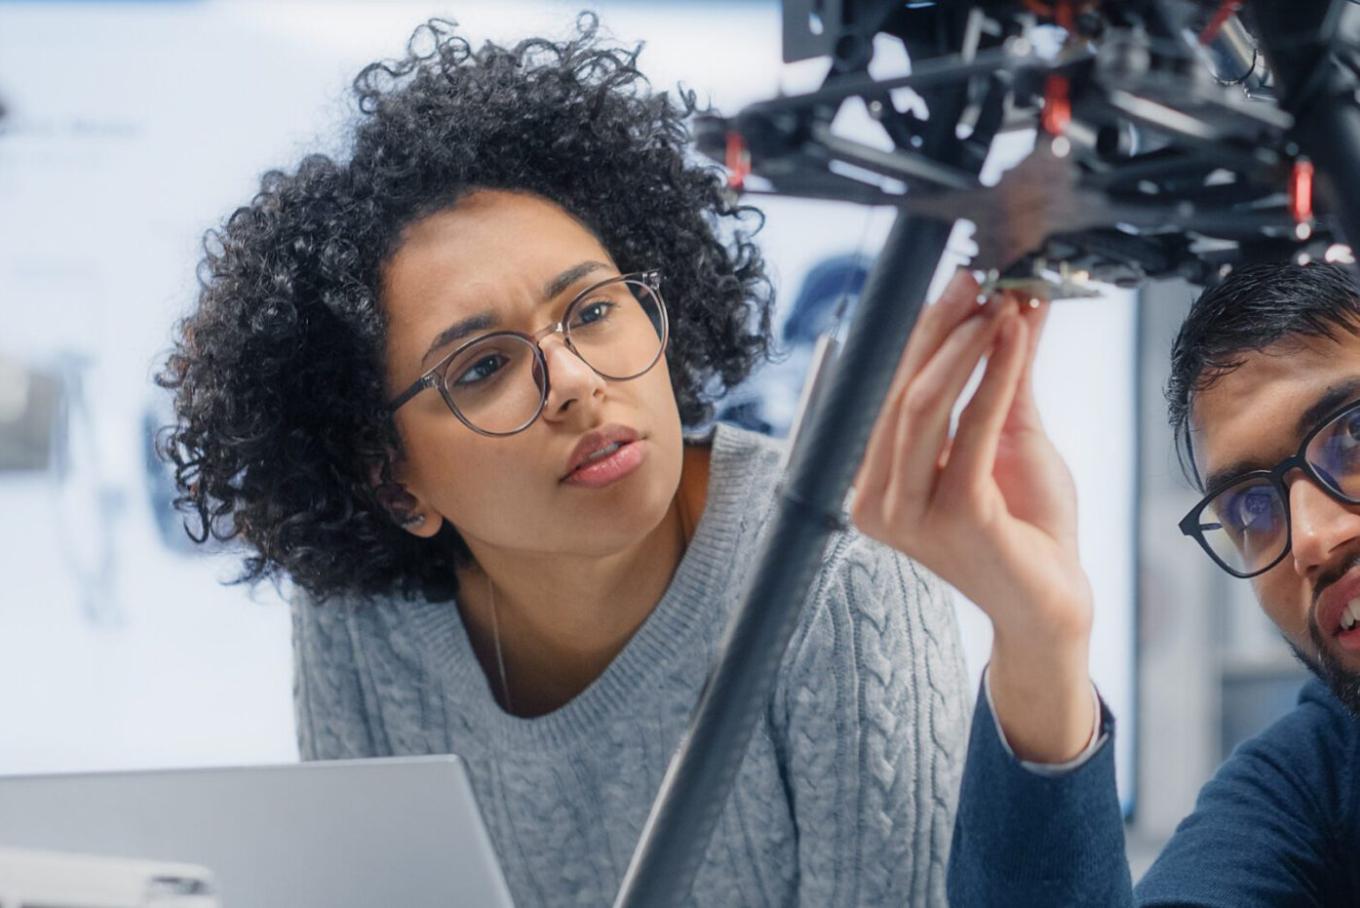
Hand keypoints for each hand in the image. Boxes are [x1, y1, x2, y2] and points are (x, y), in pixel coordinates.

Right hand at [851, 270, 1095, 760]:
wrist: (1050, 605)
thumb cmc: (1026, 530)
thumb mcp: (1008, 439)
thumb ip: (1002, 377)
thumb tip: (1009, 307)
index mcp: (877, 483)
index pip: (895, 394)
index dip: (926, 335)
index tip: (958, 286)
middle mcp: (878, 501)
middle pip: (904, 393)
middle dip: (940, 329)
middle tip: (974, 279)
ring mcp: (908, 514)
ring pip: (924, 406)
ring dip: (965, 346)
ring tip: (996, 301)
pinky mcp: (951, 518)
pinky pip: (969, 430)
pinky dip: (995, 376)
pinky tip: (1014, 338)